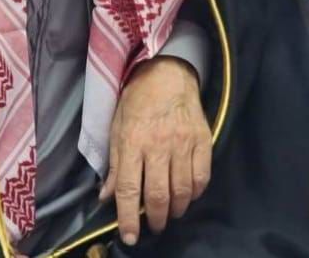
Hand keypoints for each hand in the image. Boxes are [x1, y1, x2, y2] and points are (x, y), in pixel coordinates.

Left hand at [99, 56, 211, 246]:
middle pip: (159, 196)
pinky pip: (202, 178)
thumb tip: (106, 197)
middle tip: (152, 226)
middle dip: (155, 219)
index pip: (129, 189)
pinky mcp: (202, 141)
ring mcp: (183, 144)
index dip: (128, 218)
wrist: (167, 73)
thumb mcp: (117, 127)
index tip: (129, 236)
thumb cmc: (136, 99)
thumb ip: (114, 164)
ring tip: (169, 213)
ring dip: (175, 210)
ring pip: (182, 191)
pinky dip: (195, 193)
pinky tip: (188, 195)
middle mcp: (158, 145)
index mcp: (132, 141)